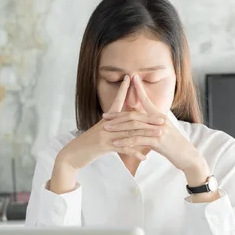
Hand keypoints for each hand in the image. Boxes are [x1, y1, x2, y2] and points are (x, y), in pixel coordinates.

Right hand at [49, 75, 163, 193]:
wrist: (72, 155)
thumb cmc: (87, 145)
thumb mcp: (99, 133)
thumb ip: (111, 127)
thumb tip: (122, 124)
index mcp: (106, 120)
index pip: (116, 101)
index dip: (123, 90)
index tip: (131, 78)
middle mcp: (107, 124)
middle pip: (130, 118)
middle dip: (148, 118)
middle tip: (162, 118)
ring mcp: (105, 134)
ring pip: (130, 132)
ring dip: (146, 134)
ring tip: (159, 134)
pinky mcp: (103, 146)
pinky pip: (123, 148)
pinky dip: (134, 152)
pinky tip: (144, 156)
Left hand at [102, 74, 210, 186]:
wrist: (188, 157)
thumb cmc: (175, 146)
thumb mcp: (164, 132)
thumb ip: (153, 125)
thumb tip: (144, 122)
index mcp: (160, 116)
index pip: (147, 100)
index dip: (139, 89)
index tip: (131, 78)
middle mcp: (159, 120)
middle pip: (134, 114)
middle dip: (118, 115)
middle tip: (104, 116)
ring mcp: (159, 130)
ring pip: (134, 126)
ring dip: (118, 127)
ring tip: (106, 128)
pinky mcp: (158, 142)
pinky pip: (138, 140)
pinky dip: (125, 141)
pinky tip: (116, 144)